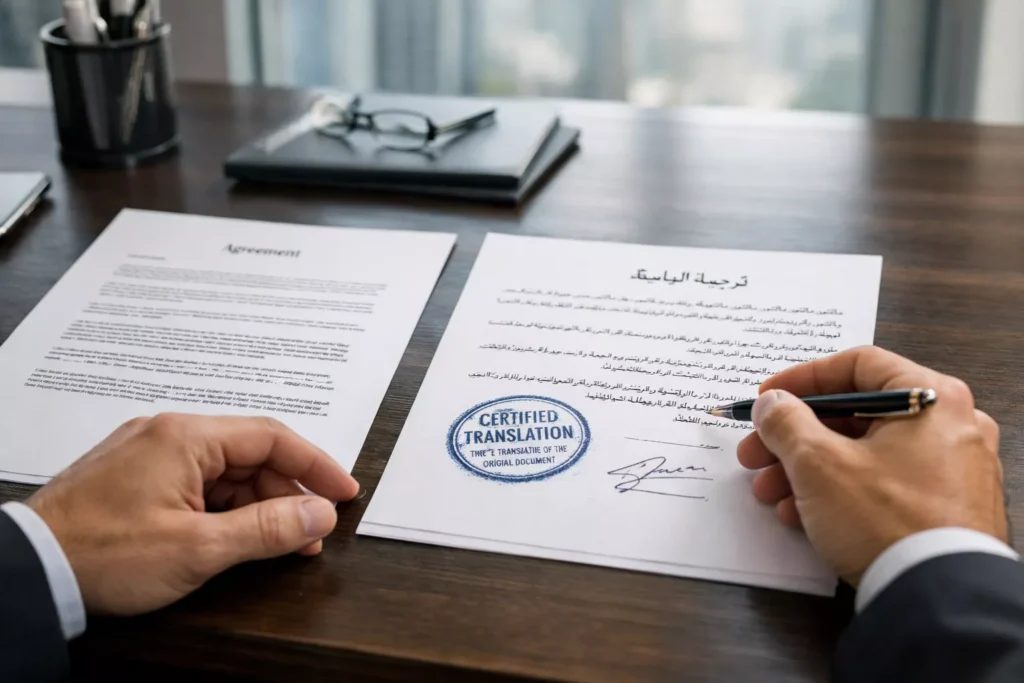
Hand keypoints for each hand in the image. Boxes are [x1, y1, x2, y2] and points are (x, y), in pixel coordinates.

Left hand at [26, 413, 358, 614]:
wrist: (28, 570)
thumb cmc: (101, 555)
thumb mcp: (197, 548)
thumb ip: (268, 529)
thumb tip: (318, 515)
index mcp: (186, 437)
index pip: (272, 438)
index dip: (316, 465)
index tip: (343, 492)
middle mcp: (169, 434)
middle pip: (250, 456)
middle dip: (286, 494)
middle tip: (311, 532)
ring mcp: (150, 454)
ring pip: (224, 472)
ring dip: (256, 505)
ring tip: (278, 544)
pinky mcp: (137, 477)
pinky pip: (197, 483)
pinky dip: (224, 509)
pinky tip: (234, 537)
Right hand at [737, 346, 1005, 585]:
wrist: (937, 598)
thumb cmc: (887, 521)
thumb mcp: (818, 463)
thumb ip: (785, 422)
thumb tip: (771, 404)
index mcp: (931, 398)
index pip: (857, 364)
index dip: (802, 379)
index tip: (767, 398)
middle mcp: (951, 426)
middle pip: (856, 415)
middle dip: (794, 437)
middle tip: (756, 453)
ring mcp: (952, 469)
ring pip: (864, 453)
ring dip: (808, 469)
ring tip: (770, 493)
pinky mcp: (945, 508)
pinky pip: (883, 485)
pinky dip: (839, 492)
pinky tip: (801, 515)